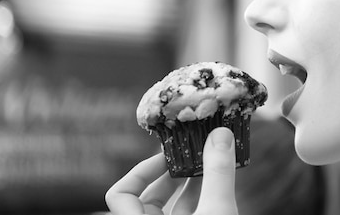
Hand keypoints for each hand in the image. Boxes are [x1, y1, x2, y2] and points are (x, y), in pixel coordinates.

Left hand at [105, 127, 237, 214]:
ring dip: (190, 183)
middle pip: (148, 196)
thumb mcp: (217, 211)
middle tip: (192, 154)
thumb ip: (218, 173)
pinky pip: (190, 213)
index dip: (140, 171)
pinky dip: (201, 197)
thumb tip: (220, 134)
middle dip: (173, 173)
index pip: (119, 194)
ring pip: (172, 206)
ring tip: (210, 162)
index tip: (168, 157)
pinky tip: (219, 182)